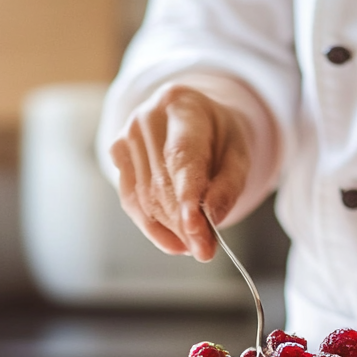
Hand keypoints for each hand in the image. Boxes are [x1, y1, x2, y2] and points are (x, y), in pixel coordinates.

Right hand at [108, 84, 251, 261]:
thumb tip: (211, 220)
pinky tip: (174, 242)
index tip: (197, 232)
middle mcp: (147, 117)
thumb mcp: (238, 154)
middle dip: (183, 224)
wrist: (193, 116)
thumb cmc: (219, 136)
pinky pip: (132, 201)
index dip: (187, 198)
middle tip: (205, 250)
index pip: (181, 157)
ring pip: (145, 198)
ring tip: (195, 244)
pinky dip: (153, 228)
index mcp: (182, 105)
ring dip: (171, 229)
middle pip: (161, 184)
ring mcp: (126, 135)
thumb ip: (228, 186)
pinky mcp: (117, 155)